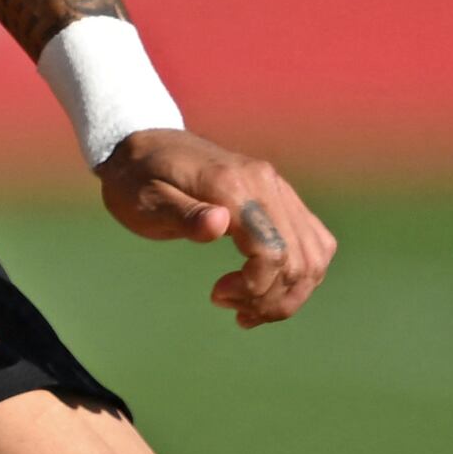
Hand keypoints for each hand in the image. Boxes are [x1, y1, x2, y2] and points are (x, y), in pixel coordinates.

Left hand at [98, 129, 336, 325]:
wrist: (146, 144)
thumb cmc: (137, 179)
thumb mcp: (144, 201)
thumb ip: (182, 214)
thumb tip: (219, 224)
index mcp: (232, 185)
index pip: (272, 249)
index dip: (255, 286)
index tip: (217, 297)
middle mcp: (266, 183)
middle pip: (299, 258)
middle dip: (271, 299)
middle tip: (231, 309)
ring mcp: (278, 189)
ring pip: (315, 254)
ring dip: (289, 293)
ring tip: (250, 310)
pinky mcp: (281, 198)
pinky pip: (314, 241)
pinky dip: (299, 274)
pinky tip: (267, 290)